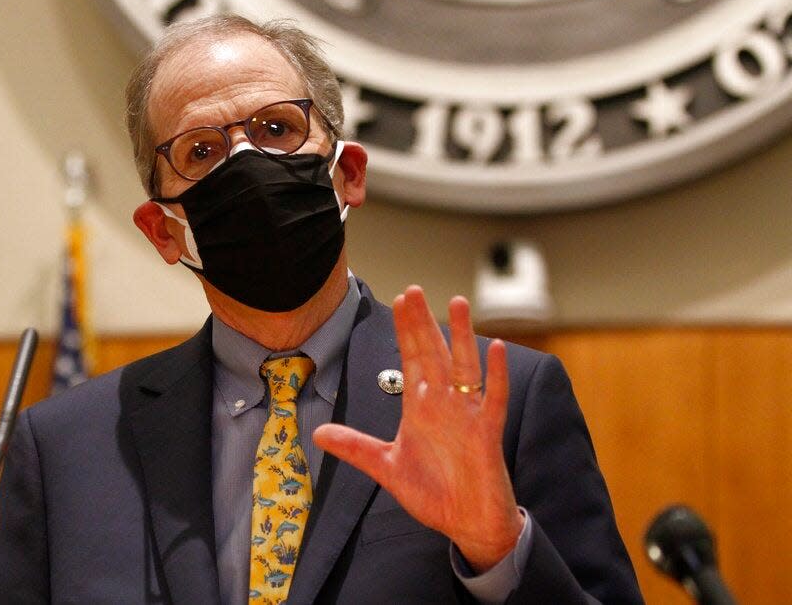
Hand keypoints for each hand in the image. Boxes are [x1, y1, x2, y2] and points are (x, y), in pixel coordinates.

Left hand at [313, 286, 522, 570]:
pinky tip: (495, 348)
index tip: (399, 300)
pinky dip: (496, 375)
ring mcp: (468, 415)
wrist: (466, 523)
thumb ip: (356, 447)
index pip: (412, 359)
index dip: (406, 331)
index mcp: (421, 408)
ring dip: (462, 336)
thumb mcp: (387, 468)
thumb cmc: (433, 493)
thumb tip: (318, 433)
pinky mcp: (488, 433)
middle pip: (434, 354)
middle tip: (414, 290)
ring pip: (465, 367)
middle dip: (423, 323)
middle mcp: (444, 404)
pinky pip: (494, 398)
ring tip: (457, 303)